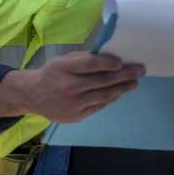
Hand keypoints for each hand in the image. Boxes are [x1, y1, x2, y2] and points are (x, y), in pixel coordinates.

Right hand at [0, 52, 144, 121]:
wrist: (33, 96)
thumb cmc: (53, 73)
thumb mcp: (64, 60)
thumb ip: (84, 59)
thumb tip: (111, 58)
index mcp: (64, 67)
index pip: (91, 64)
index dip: (108, 63)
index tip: (122, 62)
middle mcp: (69, 86)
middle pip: (102, 80)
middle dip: (124, 75)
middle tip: (140, 70)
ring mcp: (73, 103)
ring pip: (103, 95)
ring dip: (122, 88)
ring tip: (134, 83)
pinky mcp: (76, 116)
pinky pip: (98, 106)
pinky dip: (110, 99)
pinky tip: (119, 92)